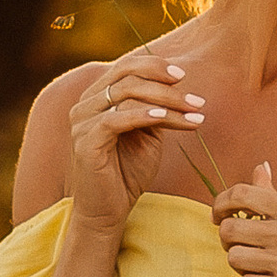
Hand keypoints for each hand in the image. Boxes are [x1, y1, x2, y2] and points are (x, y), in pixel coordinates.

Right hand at [66, 51, 206, 235]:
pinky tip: (165, 119)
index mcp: (96, 97)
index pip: (125, 67)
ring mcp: (81, 122)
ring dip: (166, 102)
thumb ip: (155, 107)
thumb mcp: (147, 133)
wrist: (108, 211)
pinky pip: (115, 119)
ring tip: (193, 113)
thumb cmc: (127, 172)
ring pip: (126, 95)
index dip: (155, 66)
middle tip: (196, 100)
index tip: (183, 76)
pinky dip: (143, 115)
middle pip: (127, 77)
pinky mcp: (85, 141)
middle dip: (166, 86)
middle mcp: (84, 104)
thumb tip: (178, 85)